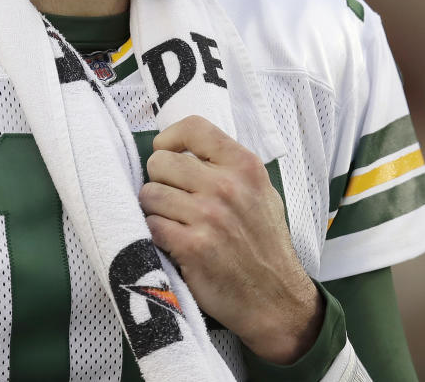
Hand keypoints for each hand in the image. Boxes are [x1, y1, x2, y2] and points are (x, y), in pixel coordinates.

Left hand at [139, 115, 322, 363]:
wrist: (276, 298)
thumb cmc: (264, 245)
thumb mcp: (261, 192)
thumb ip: (228, 168)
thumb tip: (184, 152)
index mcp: (245, 166)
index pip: (193, 128)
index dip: (170, 139)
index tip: (167, 152)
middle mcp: (227, 186)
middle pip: (160, 162)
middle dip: (159, 180)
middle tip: (172, 199)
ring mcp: (209, 216)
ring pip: (149, 194)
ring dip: (154, 210)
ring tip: (173, 222)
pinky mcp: (192, 246)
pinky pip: (151, 225)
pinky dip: (156, 234)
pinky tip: (173, 242)